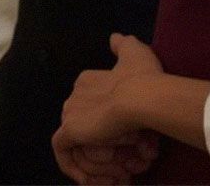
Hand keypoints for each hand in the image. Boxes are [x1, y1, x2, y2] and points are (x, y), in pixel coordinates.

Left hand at [53, 35, 163, 183]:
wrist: (142, 97)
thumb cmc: (145, 78)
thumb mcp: (136, 53)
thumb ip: (124, 45)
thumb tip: (114, 37)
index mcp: (88, 81)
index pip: (94, 106)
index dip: (111, 126)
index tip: (132, 143)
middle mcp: (75, 96)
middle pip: (89, 127)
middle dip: (107, 146)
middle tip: (129, 163)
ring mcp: (71, 114)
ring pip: (81, 142)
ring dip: (99, 160)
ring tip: (122, 172)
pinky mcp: (69, 131)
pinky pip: (64, 152)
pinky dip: (76, 167)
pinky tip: (94, 180)